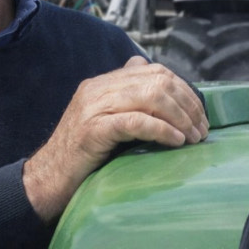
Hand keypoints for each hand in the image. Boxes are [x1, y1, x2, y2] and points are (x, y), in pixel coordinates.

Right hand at [22, 56, 208, 220]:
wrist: (47, 178)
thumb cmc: (82, 154)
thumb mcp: (105, 119)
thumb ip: (126, 98)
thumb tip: (152, 75)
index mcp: (103, 83)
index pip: (153, 70)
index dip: (183, 89)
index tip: (198, 114)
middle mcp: (98, 88)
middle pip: (157, 80)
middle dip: (187, 104)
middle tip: (201, 129)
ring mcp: (94, 107)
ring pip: (151, 96)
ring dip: (180, 117)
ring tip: (193, 137)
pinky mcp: (94, 129)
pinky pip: (136, 121)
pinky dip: (162, 129)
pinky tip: (176, 141)